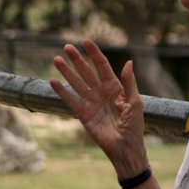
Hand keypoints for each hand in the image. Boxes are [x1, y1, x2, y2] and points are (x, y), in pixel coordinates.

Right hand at [50, 38, 145, 168]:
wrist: (125, 148)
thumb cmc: (134, 125)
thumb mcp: (135, 102)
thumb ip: (129, 83)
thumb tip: (128, 62)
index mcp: (115, 87)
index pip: (102, 66)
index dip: (94, 53)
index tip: (86, 41)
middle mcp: (101, 92)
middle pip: (87, 72)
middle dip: (77, 59)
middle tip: (67, 47)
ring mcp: (91, 103)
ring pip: (76, 83)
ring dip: (67, 72)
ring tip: (56, 59)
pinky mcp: (83, 115)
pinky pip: (71, 100)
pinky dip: (62, 91)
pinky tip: (53, 81)